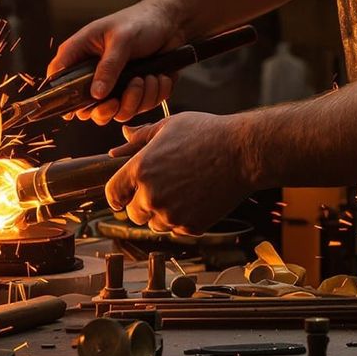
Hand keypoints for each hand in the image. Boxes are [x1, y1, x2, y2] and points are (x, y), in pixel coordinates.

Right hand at [47, 0, 188, 124]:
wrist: (171, 22)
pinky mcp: (134, 91)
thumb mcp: (122, 40)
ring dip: (137, 98)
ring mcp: (115, 84)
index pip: (58, 79)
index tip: (73, 111)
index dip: (61, 98)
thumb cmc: (140, 21)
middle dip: (108, 108)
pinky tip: (158, 76)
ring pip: (118, 112)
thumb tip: (96, 94)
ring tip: (147, 77)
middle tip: (120, 97)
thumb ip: (108, 67)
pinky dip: (153, 95)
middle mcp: (94, 73)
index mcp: (81, 53)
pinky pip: (140, 107)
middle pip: (88, 109)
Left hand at [103, 112, 251, 234]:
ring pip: (156, 224)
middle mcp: (151, 195)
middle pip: (133, 214)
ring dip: (163, 214)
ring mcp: (171, 214)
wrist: (242, 152)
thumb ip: (141, 137)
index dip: (118, 195)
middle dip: (142, 204)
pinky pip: (178, 229)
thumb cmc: (207, 133)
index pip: (113, 193)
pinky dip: (184, 219)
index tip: (124, 196)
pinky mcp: (191, 226)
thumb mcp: (169, 126)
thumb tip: (121, 141)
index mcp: (140, 169)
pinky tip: (197, 199)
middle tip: (161, 189)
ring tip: (182, 192)